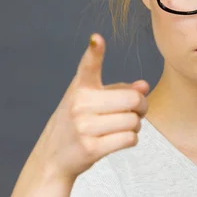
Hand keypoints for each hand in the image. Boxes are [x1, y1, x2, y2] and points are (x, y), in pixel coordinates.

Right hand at [32, 33, 148, 180]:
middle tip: (138, 111)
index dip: (94, 52)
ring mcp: (84, 126)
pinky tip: (120, 138)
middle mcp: (79, 104)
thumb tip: (144, 86)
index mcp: (80, 87)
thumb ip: (118, 90)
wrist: (53, 157)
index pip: (88, 66)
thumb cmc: (77, 124)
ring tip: (123, 126)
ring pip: (133, 121)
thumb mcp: (90, 101)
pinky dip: (131, 139)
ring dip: (136, 125)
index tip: (97, 39)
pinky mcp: (91, 148)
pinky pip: (129, 138)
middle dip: (142, 106)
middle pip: (133, 99)